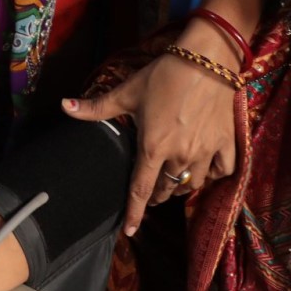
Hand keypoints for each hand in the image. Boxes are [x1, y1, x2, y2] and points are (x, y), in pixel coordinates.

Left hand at [65, 24, 239, 234]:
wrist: (208, 59)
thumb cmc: (164, 75)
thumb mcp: (128, 91)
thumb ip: (96, 107)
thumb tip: (64, 107)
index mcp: (152, 148)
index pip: (139, 190)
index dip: (134, 214)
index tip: (130, 231)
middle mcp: (179, 156)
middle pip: (166, 189)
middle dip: (156, 194)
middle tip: (151, 189)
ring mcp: (205, 152)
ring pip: (192, 183)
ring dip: (181, 184)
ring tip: (174, 177)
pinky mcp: (226, 143)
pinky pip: (222, 171)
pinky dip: (213, 174)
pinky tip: (205, 168)